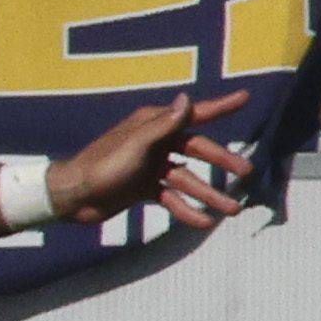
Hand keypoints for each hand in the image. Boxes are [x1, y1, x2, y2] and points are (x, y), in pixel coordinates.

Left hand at [49, 90, 253, 229]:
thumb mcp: (136, 145)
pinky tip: (203, 222)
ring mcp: (150, 166)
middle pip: (197, 150)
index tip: (246, 98)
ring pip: (187, 179)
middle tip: (248, 173)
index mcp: (153, 124)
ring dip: (209, 194)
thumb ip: (163, 125)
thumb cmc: (102, 166)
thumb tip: (186, 99)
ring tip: (232, 210)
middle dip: (222, 161)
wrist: (73, 197)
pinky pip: (171, 198)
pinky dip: (186, 209)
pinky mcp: (143, 187)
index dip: (221, 106)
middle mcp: (154, 142)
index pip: (194, 113)